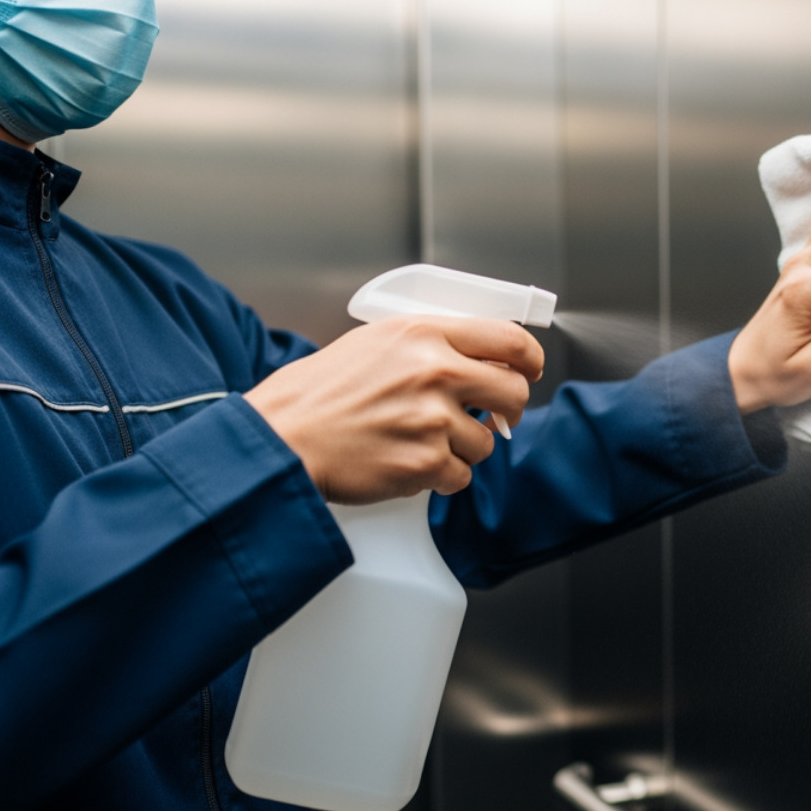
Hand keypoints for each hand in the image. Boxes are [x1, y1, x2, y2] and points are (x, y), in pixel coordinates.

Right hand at [244, 317, 544, 502]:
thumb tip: (478, 358)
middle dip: (507, 410)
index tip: (528, 371)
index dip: (528, 360)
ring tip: (416, 441)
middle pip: (513, 393)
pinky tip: (406, 462)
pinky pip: (461, 476)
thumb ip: (429, 345)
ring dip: (461, 448)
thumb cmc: (318, 394)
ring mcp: (433, 419)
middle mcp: (435, 371)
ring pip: (486, 441)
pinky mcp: (426, 462)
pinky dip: (440, 476)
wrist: (282, 440)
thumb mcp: (374, 344)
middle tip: (490, 416)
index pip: (508, 339)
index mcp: (424, 334)